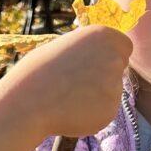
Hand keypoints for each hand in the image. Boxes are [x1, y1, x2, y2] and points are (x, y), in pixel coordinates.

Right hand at [0, 26, 129, 150]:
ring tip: (66, 98)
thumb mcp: (63, 48)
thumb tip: (95, 57)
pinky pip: (104, 112)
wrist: (26, 102)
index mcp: (103, 36)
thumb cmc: (38, 72)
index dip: (110, 56)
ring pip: (111, 93)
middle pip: (119, 70)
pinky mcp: (110, 110)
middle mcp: (114, 58)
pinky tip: (70, 111)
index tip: (93, 64)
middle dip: (103, 77)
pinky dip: (91, 115)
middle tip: (75, 84)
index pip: (124, 46)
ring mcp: (115, 85)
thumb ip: (85, 52)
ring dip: (94, 98)